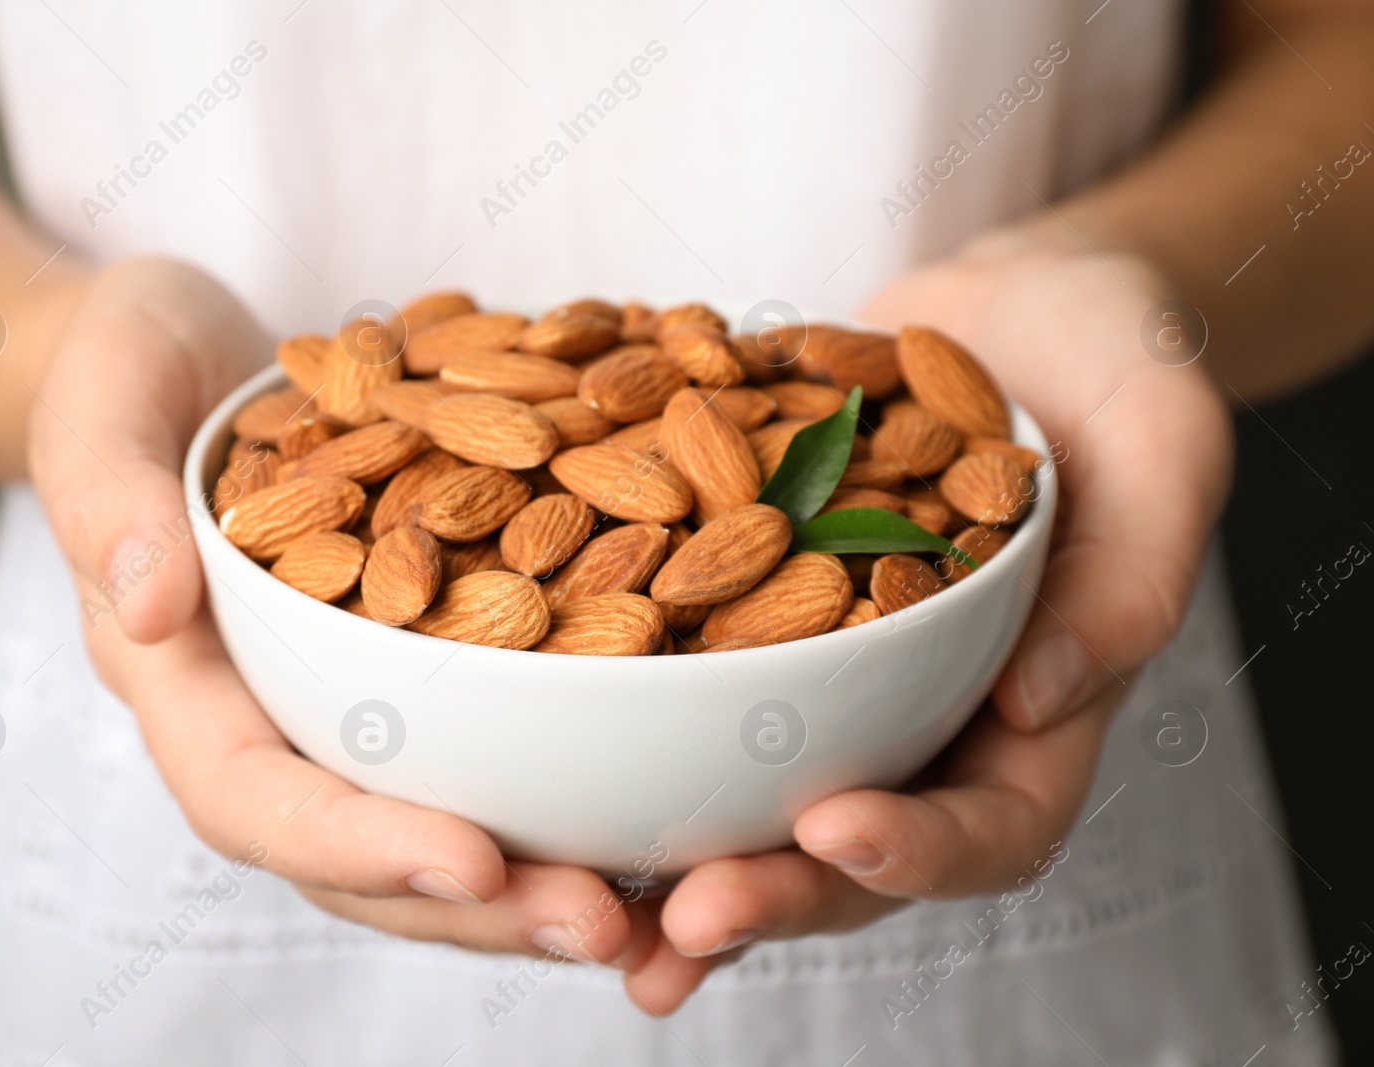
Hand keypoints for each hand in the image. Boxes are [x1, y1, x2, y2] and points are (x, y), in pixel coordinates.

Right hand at [28, 257, 642, 965]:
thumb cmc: (119, 372)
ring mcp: (339, 702)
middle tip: (602, 924)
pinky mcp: (404, 665)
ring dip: (538, 873)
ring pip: (435, 820)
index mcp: (182, 683)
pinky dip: (556, 787)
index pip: (256, 798)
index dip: (360, 844)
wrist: (172, 353)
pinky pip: (477, 744)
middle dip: (479, 904)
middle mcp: (267, 719)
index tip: (473, 862)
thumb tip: (151, 606)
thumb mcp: (99, 407)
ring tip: (649, 903)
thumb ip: (108, 498)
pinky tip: (649, 799)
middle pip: (365, 853)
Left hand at [622, 238, 1233, 1011]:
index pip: (995, 825)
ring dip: (675, 856)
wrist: (1015, 302)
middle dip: (768, 889)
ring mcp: (837, 669)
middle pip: (849, 843)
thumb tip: (1041, 703)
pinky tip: (546, 740)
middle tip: (682, 919)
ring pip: (753, 791)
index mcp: (1042, 706)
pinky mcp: (759, 608)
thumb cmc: (1121, 357)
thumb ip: (1131, 574)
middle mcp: (928, 711)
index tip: (832, 825)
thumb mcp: (1166, 443)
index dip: (919, 849)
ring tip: (583, 905)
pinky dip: (626, 717)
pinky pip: (693, 675)